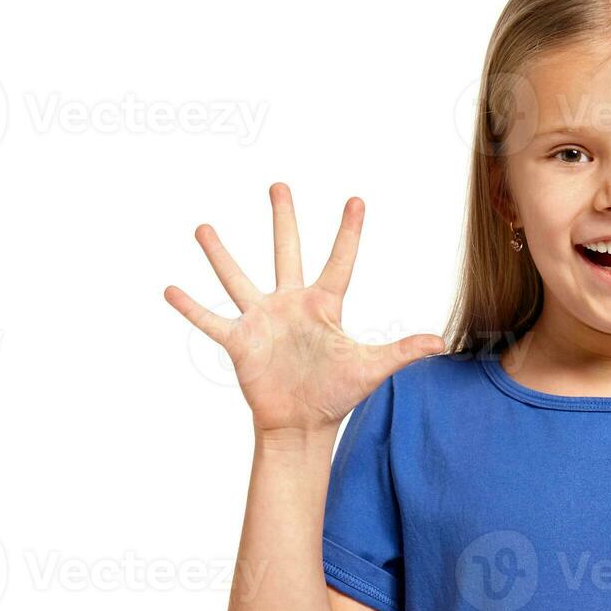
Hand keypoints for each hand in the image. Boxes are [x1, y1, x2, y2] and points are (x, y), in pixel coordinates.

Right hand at [164, 183, 446, 435]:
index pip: (340, 260)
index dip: (349, 232)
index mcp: (324, 305)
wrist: (302, 426)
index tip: (356, 200)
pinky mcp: (239, 342)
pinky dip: (190, 307)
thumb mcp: (371, 369)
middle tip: (278, 185)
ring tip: (204, 228)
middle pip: (287, 251)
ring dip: (221, 255)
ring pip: (238, 279)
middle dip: (284, 219)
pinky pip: (210, 321)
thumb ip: (402, 351)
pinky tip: (170, 288)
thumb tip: (440, 343)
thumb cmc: (336, 395)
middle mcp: (291, 304)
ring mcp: (262, 320)